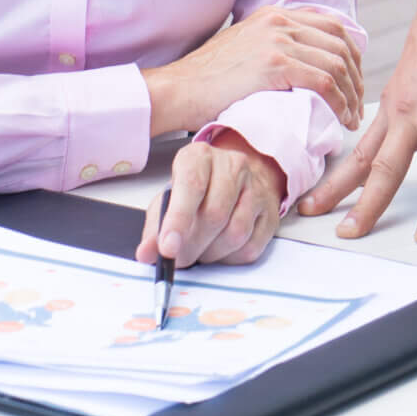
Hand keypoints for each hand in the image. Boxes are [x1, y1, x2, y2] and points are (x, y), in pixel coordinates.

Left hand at [135, 134, 284, 267]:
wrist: (234, 181)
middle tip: (179, 259)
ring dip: (211, 253)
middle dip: (193, 245)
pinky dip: (230, 258)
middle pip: (215, 214)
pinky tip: (219, 250)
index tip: (168, 249)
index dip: (178, 220)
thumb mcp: (169, 200)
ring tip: (199, 250)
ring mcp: (256, 188)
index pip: (192, 185)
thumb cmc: (196, 192)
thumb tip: (146, 254)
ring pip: (235, 233)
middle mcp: (232, 166)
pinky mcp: (270, 213)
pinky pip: (250, 247)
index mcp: (200, 156)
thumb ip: (155, 228)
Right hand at [142, 6, 363, 137]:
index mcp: (274, 14)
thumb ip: (272, 47)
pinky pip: (323, 81)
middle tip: (358, 102)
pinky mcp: (274, 65)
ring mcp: (277, 40)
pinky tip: (341, 118)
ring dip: (352, 92)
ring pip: (336, 62)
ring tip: (352, 116)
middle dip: (356, 74)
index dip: (350, 54)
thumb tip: (301, 66)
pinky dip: (339, 101)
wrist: (178, 88)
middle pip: (340, 42)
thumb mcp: (244, 47)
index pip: (331, 25)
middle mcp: (279, 21)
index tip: (354, 79)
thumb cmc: (206, 79)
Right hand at [298, 0, 416, 243]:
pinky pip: (365, 134)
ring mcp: (394, 106)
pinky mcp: (387, 97)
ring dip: (338, 183)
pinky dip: (349, 157)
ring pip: (362, 153)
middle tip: (347, 234)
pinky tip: (338, 172)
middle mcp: (412, 115)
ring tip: (312, 208)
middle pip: (384, 170)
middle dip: (364, 206)